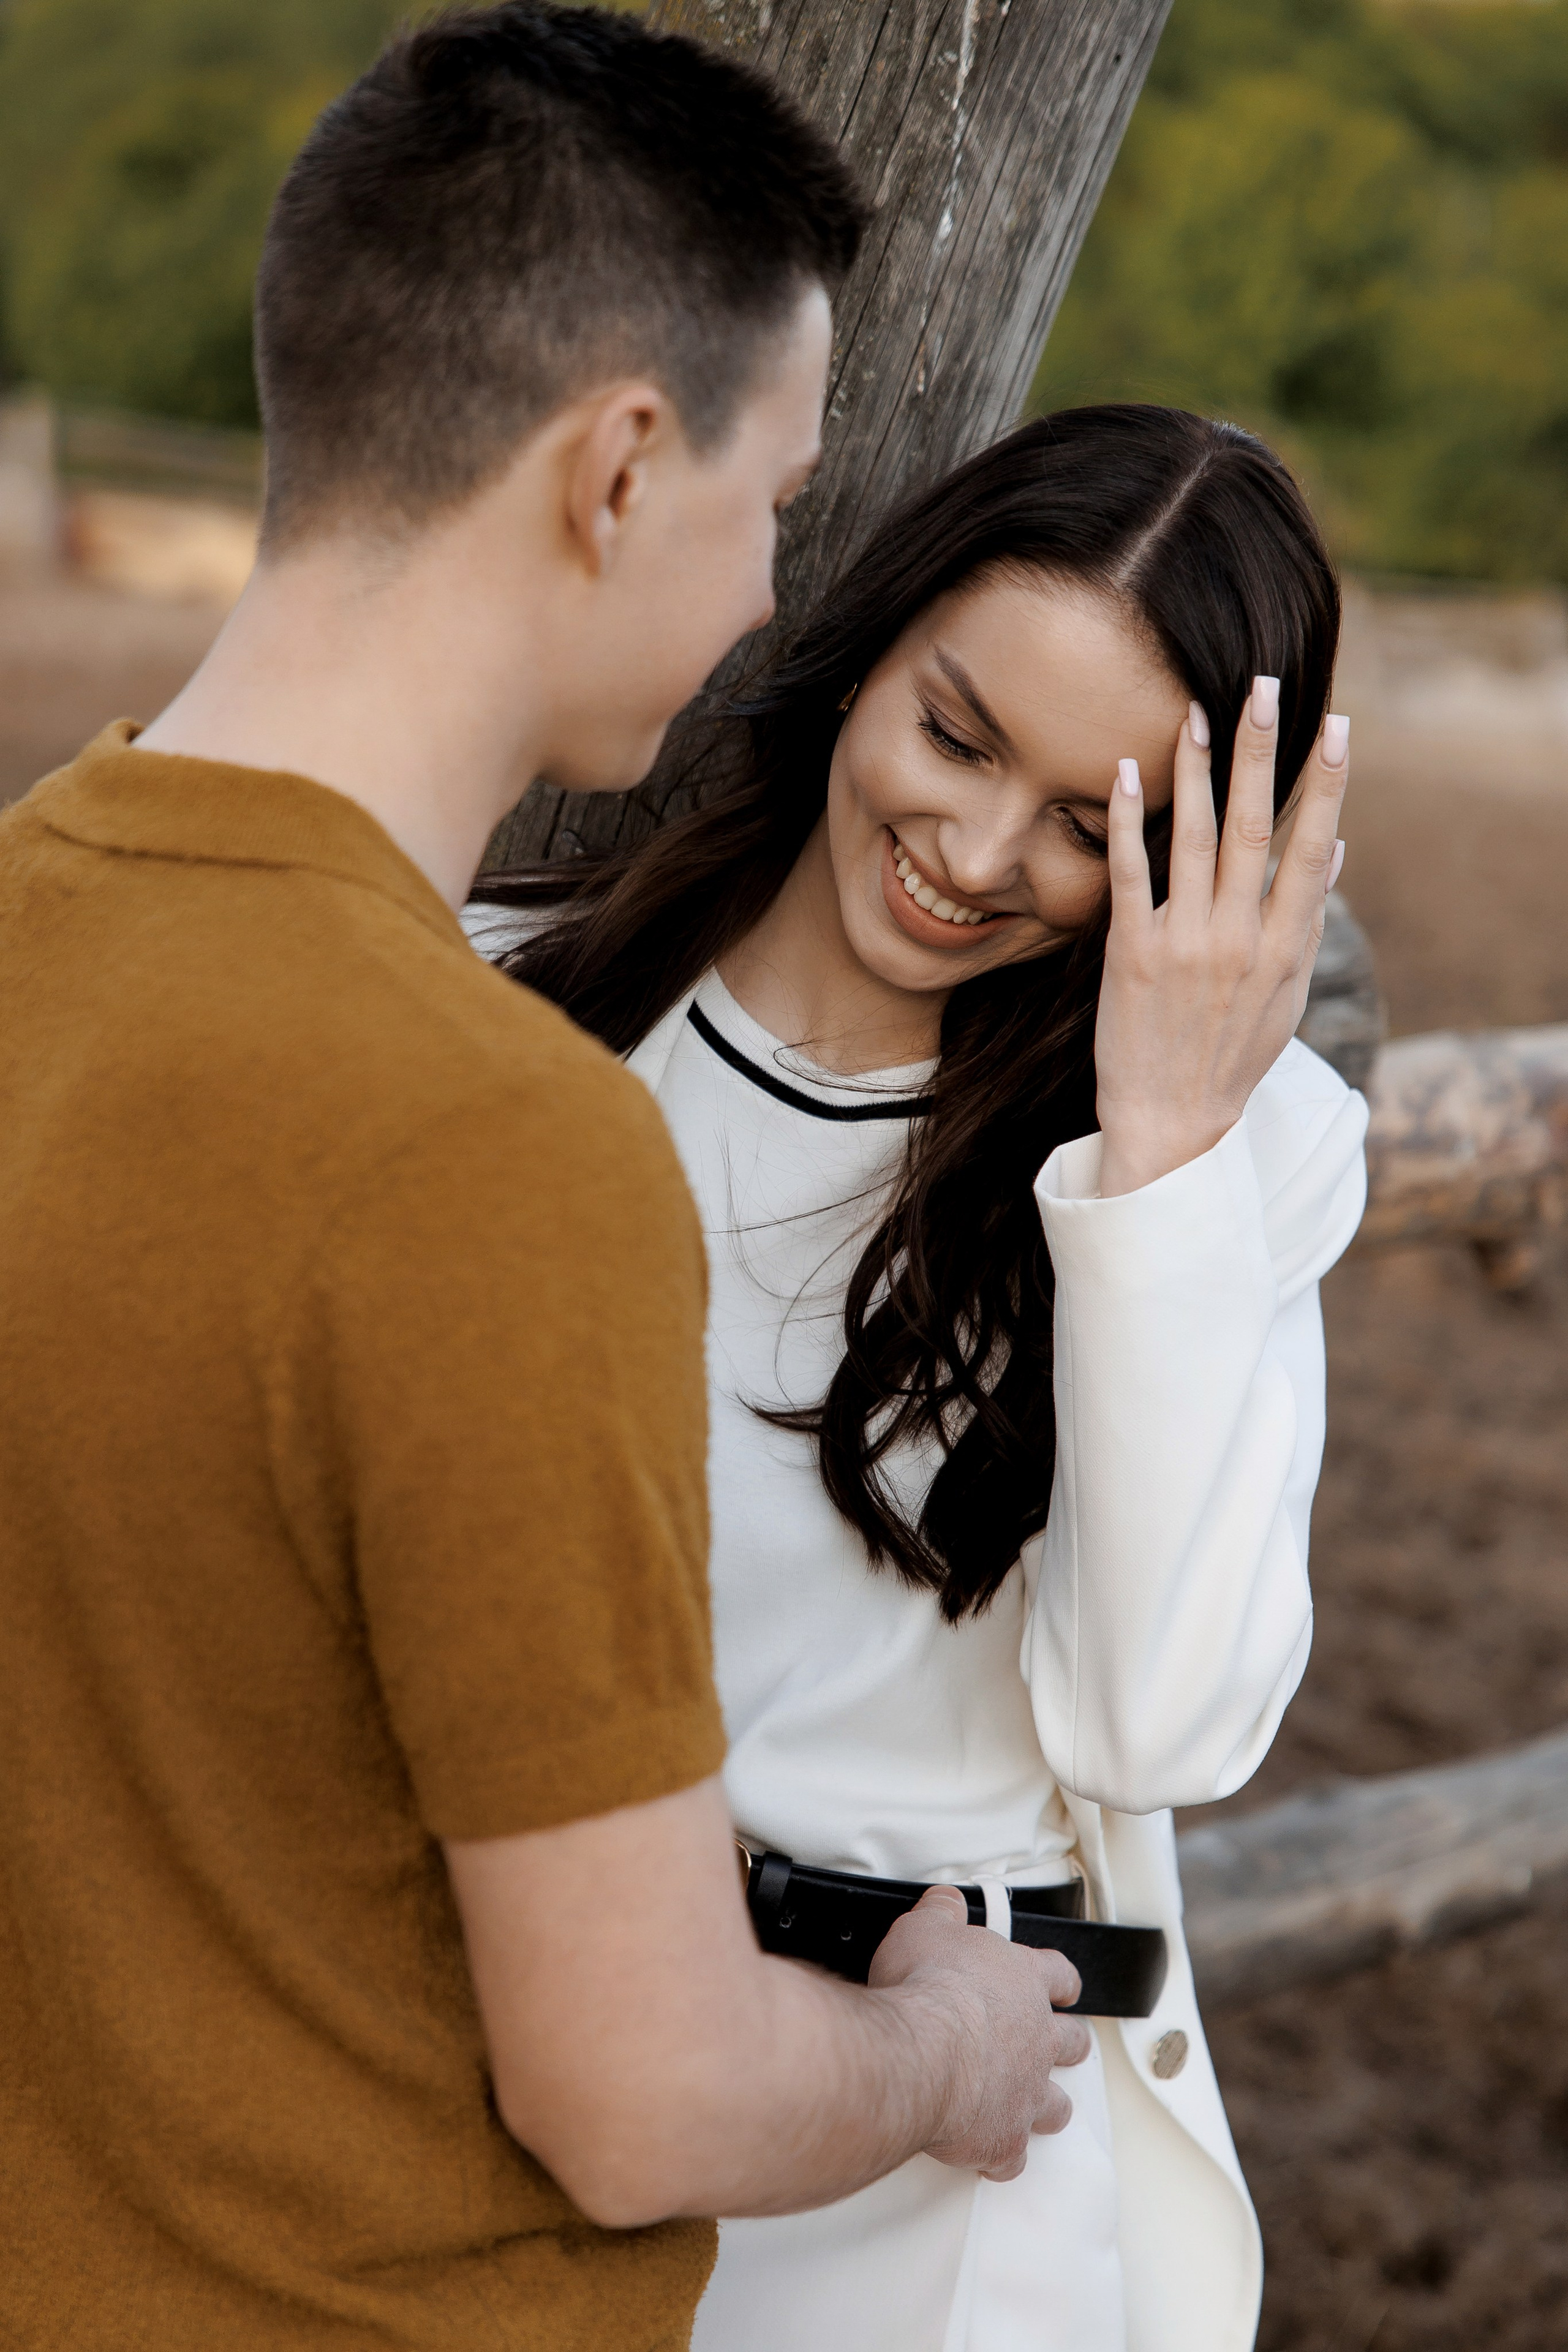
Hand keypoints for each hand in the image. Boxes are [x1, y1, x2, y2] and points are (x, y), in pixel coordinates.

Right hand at [868, 1886, 1090, 2181]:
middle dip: (1069, 2044)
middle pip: (1071, 2042)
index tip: (1064, 1987)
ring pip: (1055, 2105)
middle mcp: (1035, 2038)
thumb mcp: (924, 1928)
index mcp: (1021, 1982)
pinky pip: (1013, 2158)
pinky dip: (1002, 2158)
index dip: (1061, 1981)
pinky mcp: (1004, 2139)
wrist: (919, 2054)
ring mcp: (1026, 2093)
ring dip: (1048, 2105)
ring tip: (1039, 2108)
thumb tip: (946, 1900)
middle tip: (1065, 2045)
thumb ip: (941, 1913)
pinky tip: (991, 2157)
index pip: (1058, 1975)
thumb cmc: (925, 1990)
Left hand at [1094, 680, 1350, 1197]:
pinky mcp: (1130, 953)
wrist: (1172, 1121)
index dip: (1325, 785)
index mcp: (1284, 947)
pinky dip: (1131, 820)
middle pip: (1256, 828)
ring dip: (1198, 770)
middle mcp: (1239, 938)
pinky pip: (1130, 873)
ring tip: (1196, 711)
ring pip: (1196, 839)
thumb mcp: (1285, 994)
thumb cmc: (1231, 1056)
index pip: (1309, 849)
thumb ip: (1307, 920)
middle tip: (1265, 688)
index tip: (1336, 727)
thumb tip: (1333, 849)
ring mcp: (1184, 943)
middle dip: (1262, 754)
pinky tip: (1129, 771)